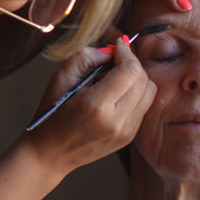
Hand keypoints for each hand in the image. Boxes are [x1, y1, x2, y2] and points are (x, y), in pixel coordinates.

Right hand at [27, 33, 155, 173]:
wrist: (50, 154)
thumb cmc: (51, 115)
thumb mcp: (59, 80)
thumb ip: (85, 58)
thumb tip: (110, 51)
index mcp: (97, 106)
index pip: (131, 70)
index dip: (126, 52)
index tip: (117, 46)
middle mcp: (116, 121)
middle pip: (143, 79)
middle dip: (131, 64)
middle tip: (113, 61)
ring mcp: (126, 131)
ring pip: (149, 92)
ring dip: (136, 79)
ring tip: (113, 79)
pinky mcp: (129, 137)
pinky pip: (143, 106)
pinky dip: (134, 94)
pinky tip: (114, 95)